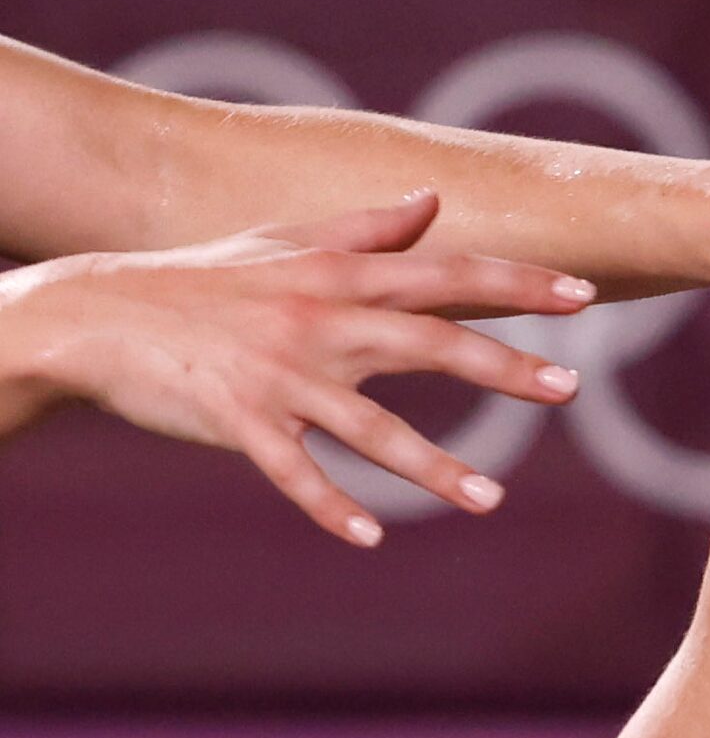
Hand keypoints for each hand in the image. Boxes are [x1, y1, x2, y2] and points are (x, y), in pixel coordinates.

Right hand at [0, 191, 588, 543]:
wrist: (97, 313)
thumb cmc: (205, 278)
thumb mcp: (286, 241)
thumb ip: (367, 228)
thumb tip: (432, 201)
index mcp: (339, 275)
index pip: (447, 273)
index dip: (518, 283)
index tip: (585, 295)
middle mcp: (319, 320)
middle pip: (428, 342)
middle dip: (504, 366)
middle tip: (572, 390)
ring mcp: (279, 374)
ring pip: (370, 425)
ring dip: (434, 466)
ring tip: (491, 501)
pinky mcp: (238, 420)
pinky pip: (293, 470)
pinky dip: (330, 504)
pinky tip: (372, 536)